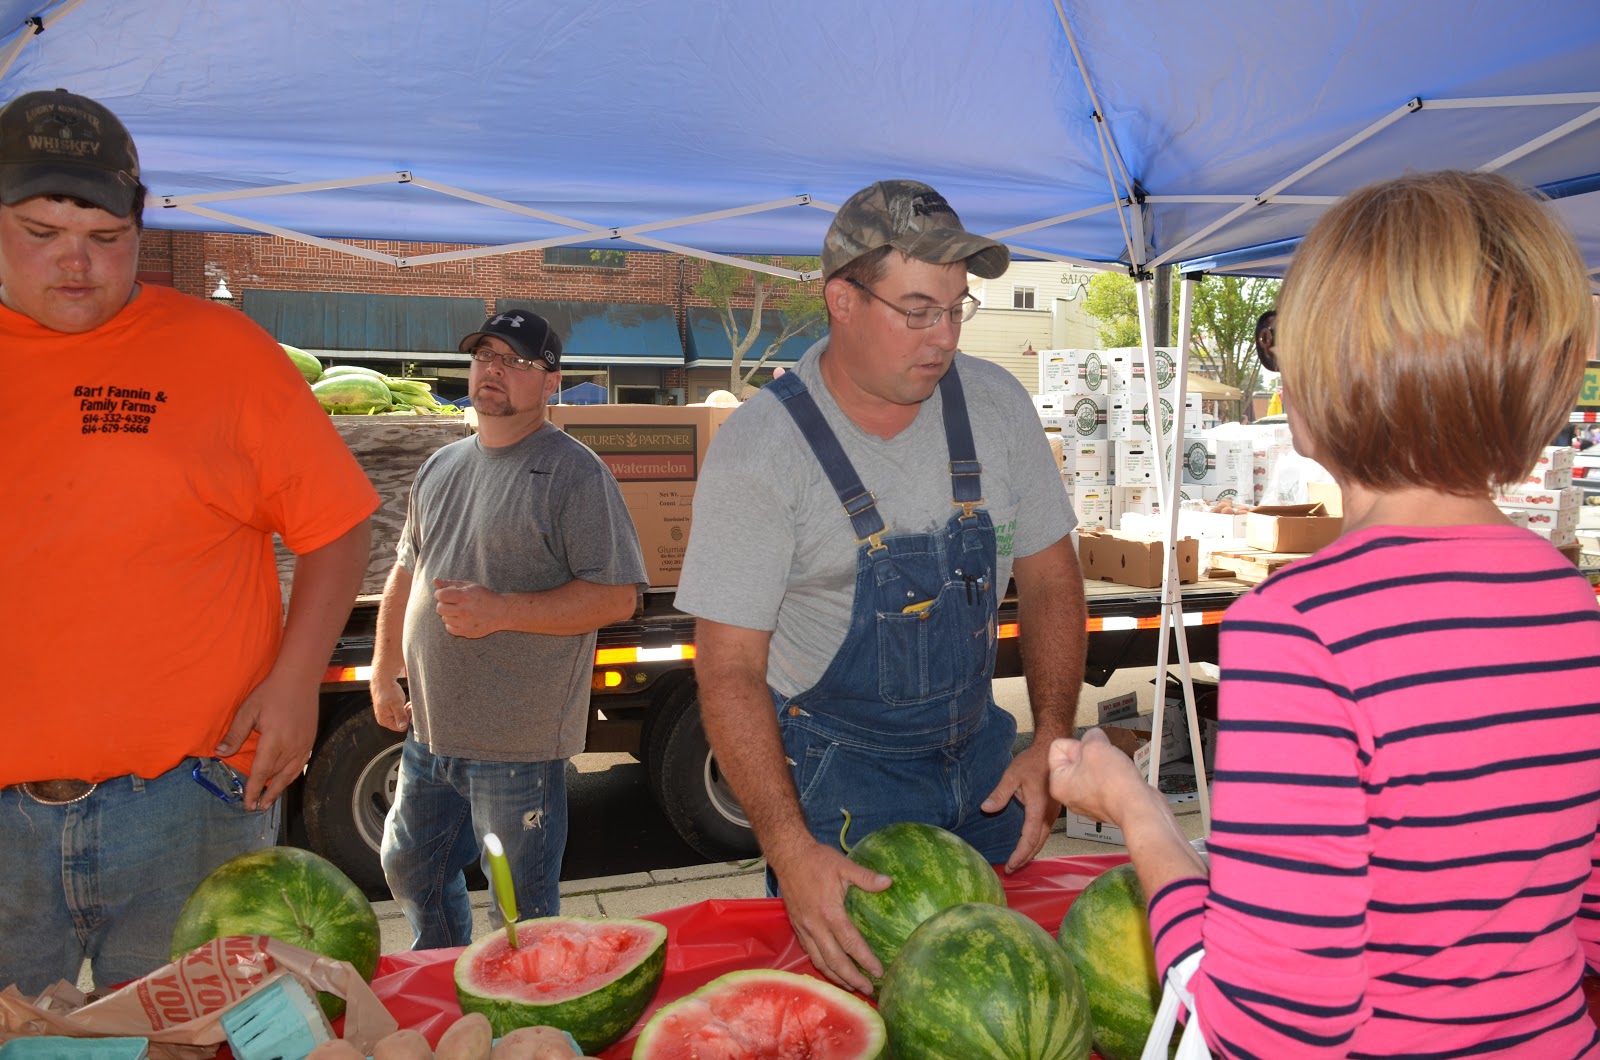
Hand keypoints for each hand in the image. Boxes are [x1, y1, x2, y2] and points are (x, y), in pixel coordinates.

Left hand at [216, 674, 317, 810]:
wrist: (300, 678)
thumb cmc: (271, 692)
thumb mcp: (248, 711)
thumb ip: (235, 734)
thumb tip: (220, 754)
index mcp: (274, 741)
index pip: (261, 773)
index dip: (254, 790)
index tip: (247, 804)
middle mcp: (291, 747)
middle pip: (276, 777)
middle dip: (266, 793)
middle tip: (256, 808)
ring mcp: (303, 745)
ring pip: (290, 774)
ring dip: (279, 789)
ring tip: (270, 801)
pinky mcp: (310, 740)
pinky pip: (300, 765)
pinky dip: (291, 776)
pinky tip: (285, 780)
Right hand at [371, 678, 410, 731]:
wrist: (383, 681)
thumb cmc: (389, 691)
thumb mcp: (396, 703)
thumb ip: (400, 715)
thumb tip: (403, 727)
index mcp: (384, 720)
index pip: (400, 728)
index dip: (408, 720)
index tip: (411, 710)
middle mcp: (383, 720)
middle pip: (400, 724)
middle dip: (407, 716)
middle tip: (410, 706)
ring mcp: (385, 715)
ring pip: (400, 718)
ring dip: (406, 712)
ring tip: (408, 704)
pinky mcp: (388, 711)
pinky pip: (398, 714)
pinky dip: (403, 710)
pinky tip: (406, 704)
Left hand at [433, 578, 503, 638]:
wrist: (501, 612)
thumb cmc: (484, 596)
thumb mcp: (469, 586)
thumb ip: (450, 583)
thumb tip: (435, 580)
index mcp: (465, 596)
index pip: (441, 595)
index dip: (439, 594)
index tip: (444, 594)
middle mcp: (465, 610)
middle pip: (440, 608)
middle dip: (442, 604)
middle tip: (451, 603)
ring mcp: (466, 623)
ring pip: (445, 618)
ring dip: (449, 614)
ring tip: (459, 611)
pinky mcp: (467, 632)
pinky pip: (450, 628)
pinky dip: (452, 624)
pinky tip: (460, 619)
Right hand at [771, 841, 891, 994]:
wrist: (788, 856)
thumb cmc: (817, 860)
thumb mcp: (844, 865)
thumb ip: (866, 877)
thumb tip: (889, 882)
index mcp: (830, 913)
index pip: (850, 944)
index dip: (865, 960)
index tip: (878, 973)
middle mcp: (815, 925)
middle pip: (834, 961)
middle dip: (852, 978)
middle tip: (868, 990)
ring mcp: (804, 928)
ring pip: (820, 961)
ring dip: (836, 977)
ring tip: (851, 986)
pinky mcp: (797, 927)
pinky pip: (810, 953)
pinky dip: (822, 965)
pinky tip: (831, 970)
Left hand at [982, 740, 1061, 873]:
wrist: (1053, 751)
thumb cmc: (1032, 761)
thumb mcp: (1012, 775)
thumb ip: (1000, 793)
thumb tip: (986, 809)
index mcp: (1038, 808)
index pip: (1029, 838)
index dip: (1020, 855)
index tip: (1010, 865)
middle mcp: (1048, 814)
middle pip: (1038, 843)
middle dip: (1025, 858)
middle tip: (1011, 869)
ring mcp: (1053, 813)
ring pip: (1043, 839)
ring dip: (1031, 851)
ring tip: (1018, 862)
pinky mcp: (1053, 810)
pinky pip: (1045, 831)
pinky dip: (1036, 842)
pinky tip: (1028, 844)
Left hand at [1047, 728, 1148, 826]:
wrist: (1138, 808)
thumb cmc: (1114, 785)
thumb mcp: (1096, 746)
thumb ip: (1090, 735)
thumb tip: (1094, 737)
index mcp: (1058, 783)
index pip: (1058, 747)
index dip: (1077, 744)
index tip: (1090, 752)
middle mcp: (1069, 795)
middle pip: (1075, 758)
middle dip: (1091, 754)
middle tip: (1103, 760)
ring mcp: (1087, 801)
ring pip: (1091, 769)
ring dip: (1103, 764)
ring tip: (1113, 770)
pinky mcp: (1104, 804)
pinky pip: (1104, 781)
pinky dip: (1112, 777)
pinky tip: (1120, 779)